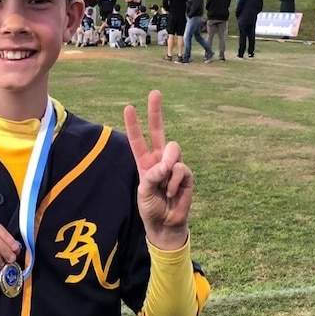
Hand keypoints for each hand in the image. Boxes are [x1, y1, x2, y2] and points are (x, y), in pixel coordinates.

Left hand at [124, 90, 192, 249]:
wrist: (166, 223)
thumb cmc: (151, 207)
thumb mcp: (144, 192)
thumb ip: (153, 176)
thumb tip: (167, 165)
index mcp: (144, 162)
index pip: (138, 140)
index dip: (133, 124)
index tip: (128, 107)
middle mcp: (159, 159)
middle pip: (158, 131)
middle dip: (156, 112)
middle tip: (154, 92)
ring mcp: (174, 165)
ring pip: (173, 150)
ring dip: (168, 166)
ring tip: (164, 184)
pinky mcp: (186, 174)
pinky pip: (181, 169)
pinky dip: (175, 181)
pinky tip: (172, 192)